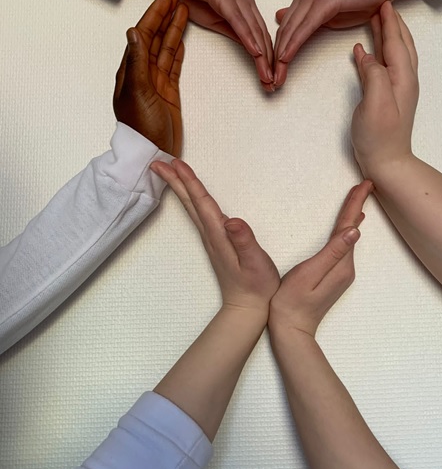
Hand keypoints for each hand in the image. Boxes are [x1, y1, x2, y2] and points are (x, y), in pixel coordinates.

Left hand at [114, 0, 187, 156]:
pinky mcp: (169, 92)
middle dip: (165, 16)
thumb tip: (134, 31)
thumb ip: (138, 62)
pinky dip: (177, 51)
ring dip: (173, 30)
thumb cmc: (141, 126)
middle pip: (155, 37)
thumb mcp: (138, 91)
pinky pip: (173, 66)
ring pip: (166, 49)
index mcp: (132, 69)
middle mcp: (143, 72)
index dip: (154, 14)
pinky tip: (181, 40)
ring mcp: (157, 82)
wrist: (151, 152)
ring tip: (184, 11)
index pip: (143, 34)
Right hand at [116, 0, 273, 91]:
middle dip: (269, 63)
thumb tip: (249, 48)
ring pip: (254, 30)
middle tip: (273, 84)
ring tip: (267, 75)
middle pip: (262, 36)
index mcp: (245, 5)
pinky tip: (256, 53)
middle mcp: (245, 0)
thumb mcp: (215, 19)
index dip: (268, 60)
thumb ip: (233, 32)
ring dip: (262, 56)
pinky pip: (239, 20)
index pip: (261, 36)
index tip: (270, 79)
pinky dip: (248, 37)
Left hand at [151, 159, 279, 312]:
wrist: (247, 307)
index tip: (175, 163)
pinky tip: (190, 197)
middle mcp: (211, 235)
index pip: (202, 203)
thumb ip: (244, 241)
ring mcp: (211, 239)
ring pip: (191, 208)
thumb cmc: (256, 285)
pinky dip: (190, 200)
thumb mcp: (255, 262)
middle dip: (175, 181)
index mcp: (219, 235)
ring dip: (180, 188)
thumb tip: (230, 220)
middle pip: (190, 203)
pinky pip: (198, 214)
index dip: (190, 182)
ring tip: (169, 172)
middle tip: (158, 161)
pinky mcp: (215, 242)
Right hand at [268, 181, 372, 336]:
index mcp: (341, 264)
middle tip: (366, 184)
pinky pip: (343, 246)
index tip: (365, 184)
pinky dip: (346, 230)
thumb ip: (332, 253)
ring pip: (348, 237)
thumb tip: (355, 231)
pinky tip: (349, 226)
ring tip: (358, 198)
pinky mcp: (335, 276)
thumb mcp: (310, 273)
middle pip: (351, 229)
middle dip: (357, 205)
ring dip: (352, 216)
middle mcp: (346, 267)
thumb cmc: (292, 301)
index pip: (349, 226)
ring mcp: (342, 272)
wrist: (292, 329)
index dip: (355, 203)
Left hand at [273, 0, 440, 87]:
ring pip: (290, 30)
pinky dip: (294, 44)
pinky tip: (286, 58)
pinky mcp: (324, 1)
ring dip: (281, 56)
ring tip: (276, 76)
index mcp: (303, 0)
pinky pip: (304, 27)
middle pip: (282, 32)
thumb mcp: (329, 15)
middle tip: (270, 81)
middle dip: (274, 59)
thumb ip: (308, 21)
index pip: (284, 30)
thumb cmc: (361, 0)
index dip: (275, 53)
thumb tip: (283, 19)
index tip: (273, 74)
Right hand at [351, 1, 418, 176]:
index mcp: (402, 78)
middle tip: (384, 4)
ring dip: (389, 35)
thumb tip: (366, 54)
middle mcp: (404, 80)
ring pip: (396, 53)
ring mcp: (398, 89)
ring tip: (379, 20)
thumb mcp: (375, 103)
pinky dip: (380, 52)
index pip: (396, 42)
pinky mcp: (389, 97)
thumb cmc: (380, 137)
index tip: (383, 2)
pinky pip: (386, 65)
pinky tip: (368, 51)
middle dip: (393, 23)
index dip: (389, 22)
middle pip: (401, 44)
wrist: (387, 162)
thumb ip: (373, 74)